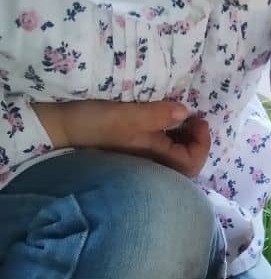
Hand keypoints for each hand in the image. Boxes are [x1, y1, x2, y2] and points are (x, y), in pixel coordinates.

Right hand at [32, 100, 210, 177]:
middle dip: (195, 140)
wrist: (59, 128)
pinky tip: (163, 121)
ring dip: (182, 137)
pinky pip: (160, 149)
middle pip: (186, 162)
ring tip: (180, 116)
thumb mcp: (127, 114)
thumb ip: (158, 114)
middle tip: (192, 116)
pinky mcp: (133, 152)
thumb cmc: (94, 123)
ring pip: (174, 155)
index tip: (199, 119)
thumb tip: (185, 113)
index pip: (192, 163)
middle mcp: (151, 165)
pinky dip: (169, 136)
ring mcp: (142, 160)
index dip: (203, 143)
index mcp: (154, 160)